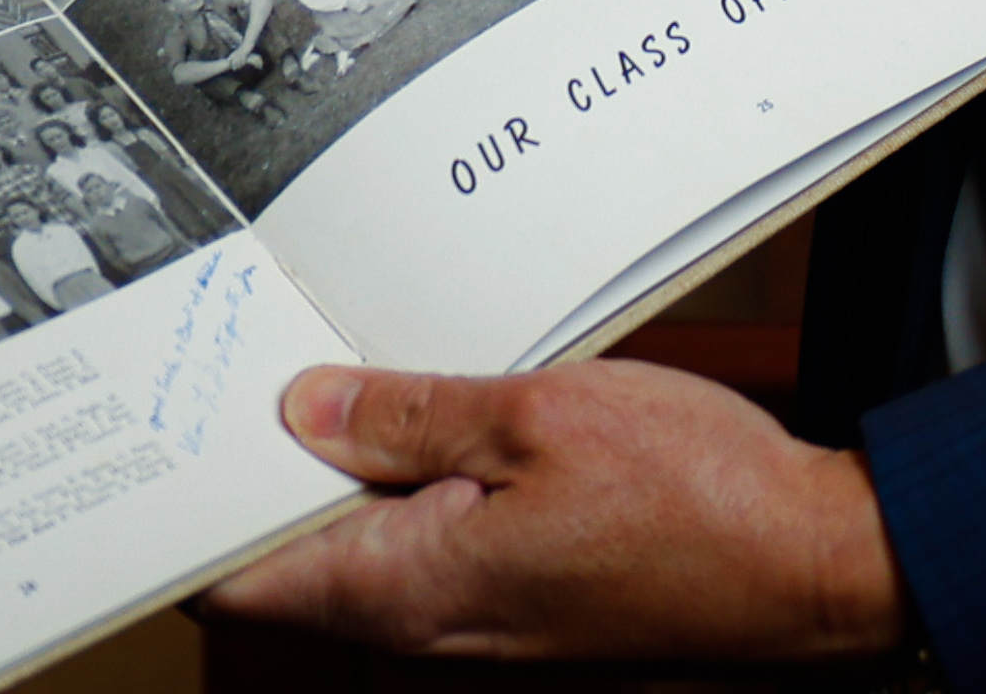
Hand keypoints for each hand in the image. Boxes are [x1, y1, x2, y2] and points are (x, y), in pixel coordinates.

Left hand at [204, 359, 906, 664]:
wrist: (809, 564)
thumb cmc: (698, 501)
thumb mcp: (538, 414)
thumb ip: (411, 413)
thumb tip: (306, 407)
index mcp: (406, 588)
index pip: (238, 576)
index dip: (193, 506)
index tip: (176, 429)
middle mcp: (428, 624)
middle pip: (295, 553)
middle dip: (273, 463)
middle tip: (273, 360)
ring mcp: (476, 618)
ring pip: (365, 540)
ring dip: (355, 463)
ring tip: (364, 368)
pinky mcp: (520, 598)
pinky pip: (431, 540)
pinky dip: (418, 478)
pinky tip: (447, 411)